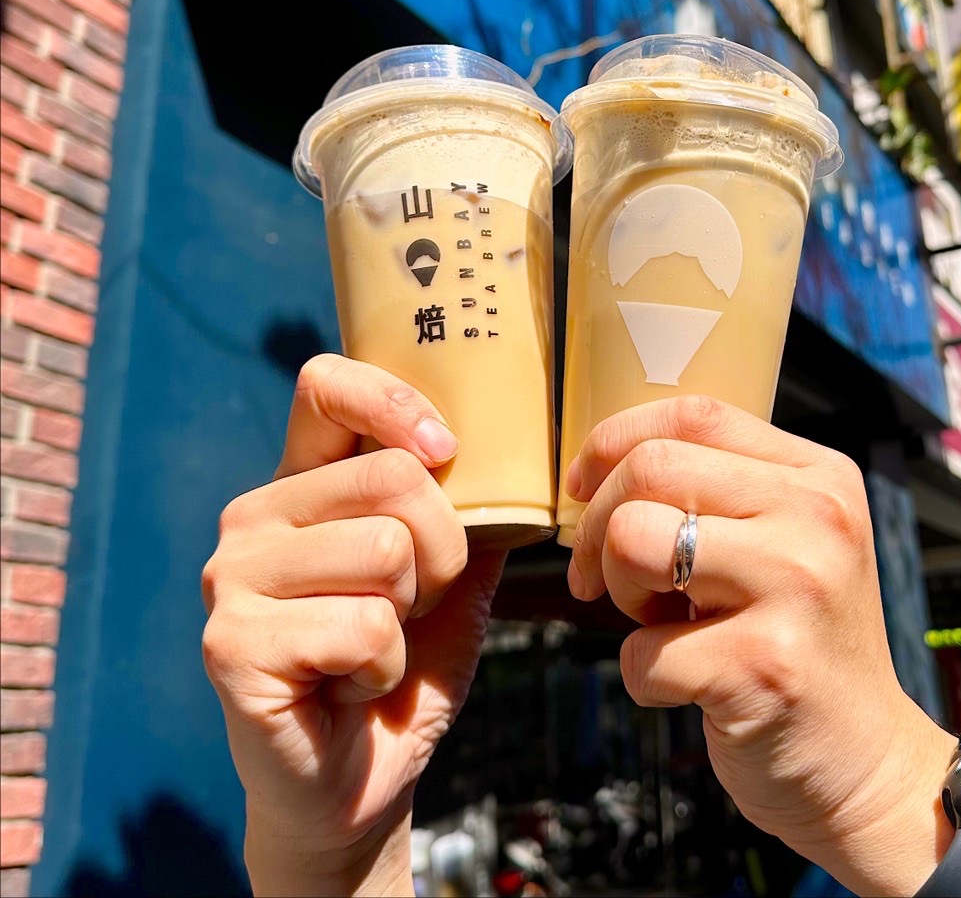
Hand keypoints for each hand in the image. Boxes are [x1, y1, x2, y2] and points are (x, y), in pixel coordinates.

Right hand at [202, 355, 502, 895]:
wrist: (359, 783)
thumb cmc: (406, 667)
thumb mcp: (454, 579)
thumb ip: (473, 513)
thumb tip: (519, 457)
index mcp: (303, 484)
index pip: (325, 386)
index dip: (393, 401)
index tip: (444, 449)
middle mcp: (255, 518)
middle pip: (393, 477)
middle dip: (443, 552)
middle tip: (413, 606)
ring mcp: (234, 579)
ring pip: (387, 551)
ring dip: (411, 618)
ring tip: (374, 649)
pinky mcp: (232, 644)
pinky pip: (363, 628)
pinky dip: (385, 670)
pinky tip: (349, 689)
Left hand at [564, 396, 954, 896]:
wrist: (869, 764)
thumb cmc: (801, 644)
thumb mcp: (788, 542)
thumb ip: (720, 492)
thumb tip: (601, 467)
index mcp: (819, 476)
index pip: (693, 413)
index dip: (614, 442)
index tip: (583, 487)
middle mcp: (817, 518)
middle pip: (652, 467)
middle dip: (598, 524)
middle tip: (602, 576)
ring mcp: (796, 588)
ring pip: (635, 540)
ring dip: (619, 590)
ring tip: (662, 620)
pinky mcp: (764, 667)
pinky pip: (642, 653)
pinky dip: (644, 678)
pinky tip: (694, 687)